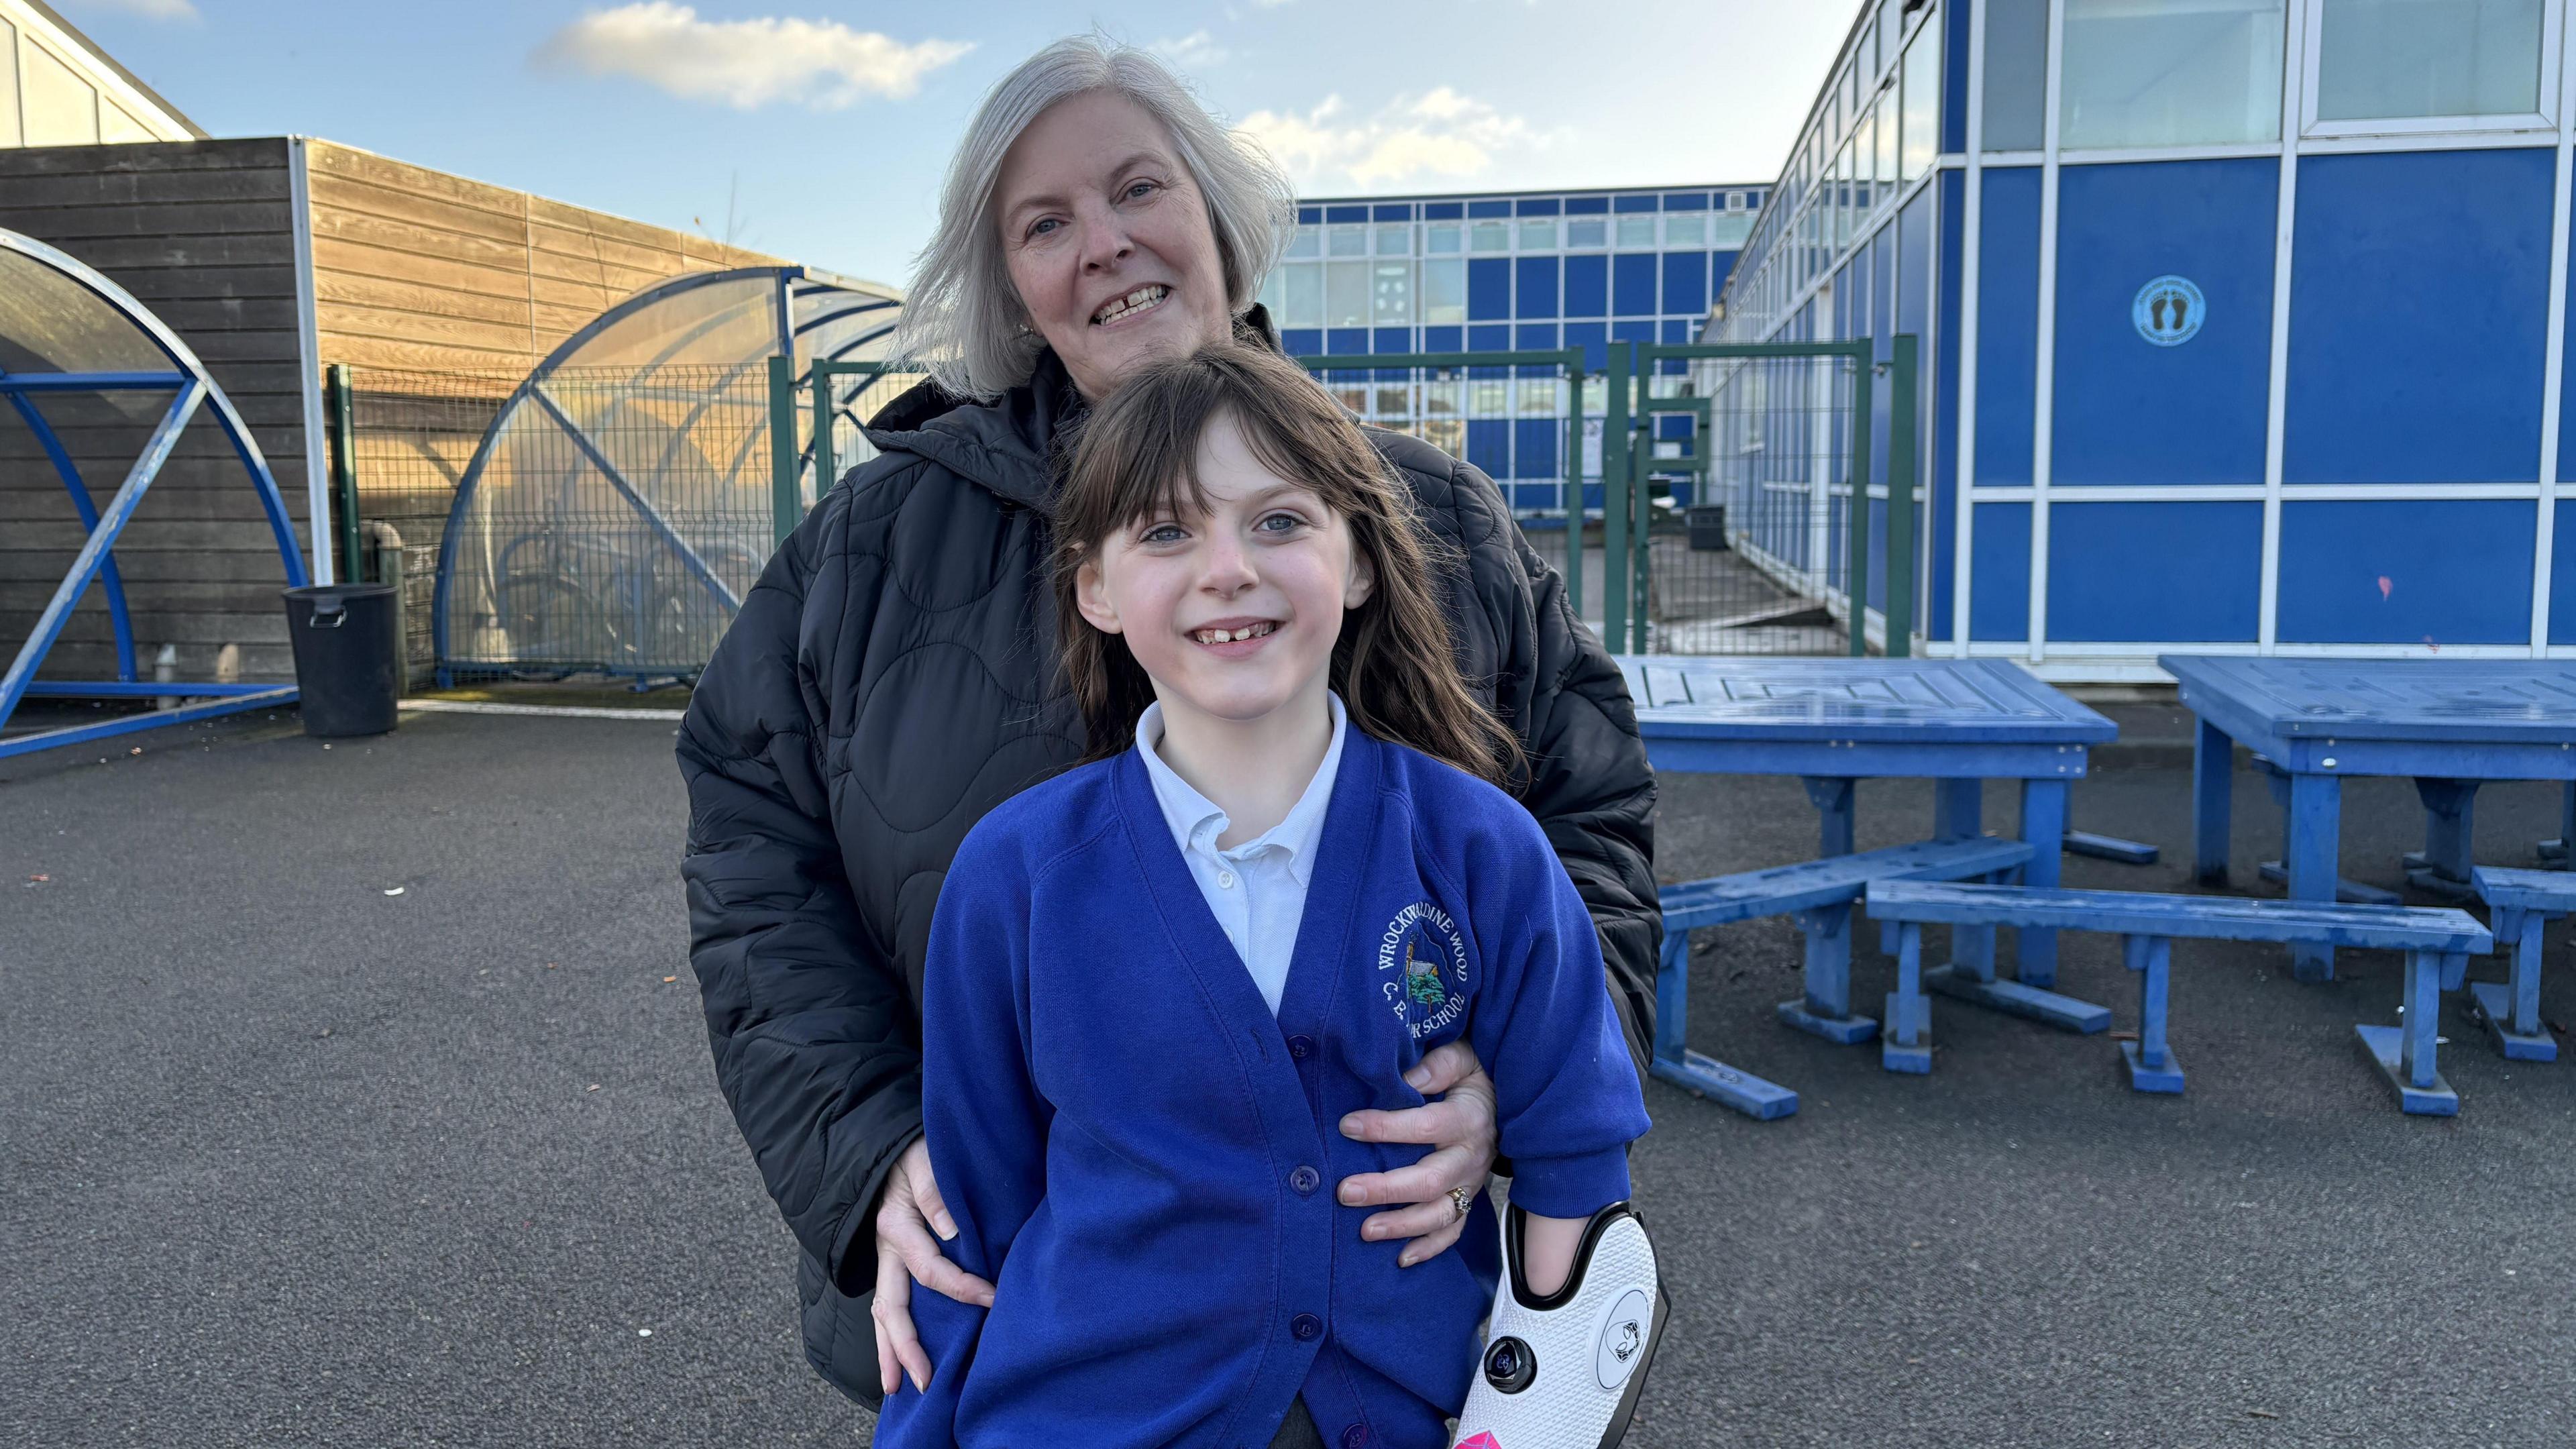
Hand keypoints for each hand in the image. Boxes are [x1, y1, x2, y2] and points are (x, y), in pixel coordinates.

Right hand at [870, 1138, 995, 1396]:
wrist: (891, 1147)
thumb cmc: (915, 1153)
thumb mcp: (924, 1160)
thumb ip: (935, 1192)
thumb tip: (951, 1230)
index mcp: (896, 1225)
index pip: (930, 1268)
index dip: (962, 1288)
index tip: (993, 1299)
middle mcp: (886, 1249)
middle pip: (892, 1306)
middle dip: (906, 1346)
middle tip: (924, 1380)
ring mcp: (886, 1259)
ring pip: (883, 1312)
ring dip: (890, 1350)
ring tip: (895, 1387)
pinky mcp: (891, 1263)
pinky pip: (888, 1304)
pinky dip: (891, 1333)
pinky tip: (899, 1358)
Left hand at [1334, 1039, 1499, 1267]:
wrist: (1509, 1097)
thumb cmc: (1472, 1074)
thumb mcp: (1462, 1058)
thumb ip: (1436, 1066)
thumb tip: (1405, 1080)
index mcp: (1469, 1118)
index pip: (1427, 1127)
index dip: (1387, 1128)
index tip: (1347, 1125)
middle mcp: (1472, 1157)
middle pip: (1430, 1180)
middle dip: (1386, 1189)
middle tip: (1345, 1192)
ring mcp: (1472, 1183)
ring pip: (1440, 1213)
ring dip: (1402, 1225)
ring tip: (1365, 1230)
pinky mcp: (1469, 1199)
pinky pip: (1454, 1231)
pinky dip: (1429, 1248)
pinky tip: (1401, 1258)